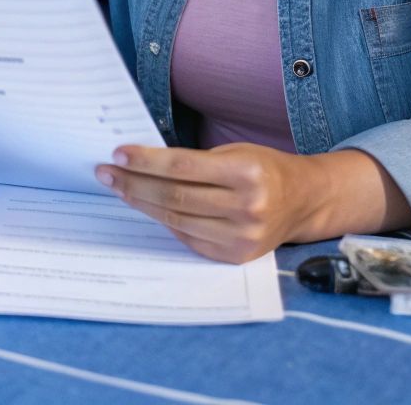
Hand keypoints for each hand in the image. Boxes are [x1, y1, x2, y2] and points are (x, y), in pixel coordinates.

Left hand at [94, 143, 323, 263]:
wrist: (303, 201)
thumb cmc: (264, 170)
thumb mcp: (236, 153)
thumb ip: (195, 160)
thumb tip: (141, 162)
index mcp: (247, 173)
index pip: (182, 166)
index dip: (146, 161)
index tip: (118, 154)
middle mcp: (247, 207)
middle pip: (174, 196)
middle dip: (134, 183)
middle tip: (106, 172)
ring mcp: (242, 236)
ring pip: (176, 219)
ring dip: (141, 203)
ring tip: (119, 188)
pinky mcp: (234, 256)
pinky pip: (187, 237)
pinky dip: (163, 221)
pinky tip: (146, 207)